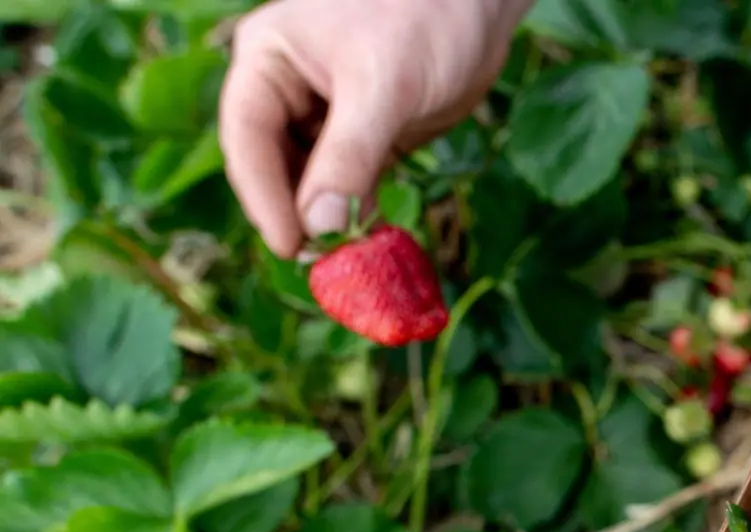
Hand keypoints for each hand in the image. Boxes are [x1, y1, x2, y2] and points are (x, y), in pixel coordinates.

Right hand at [219, 0, 530, 257]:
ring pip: (312, 182)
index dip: (263, 196)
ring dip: (328, 222)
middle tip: (324, 266)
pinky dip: (358, 214)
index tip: (291, 245)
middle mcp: (287, 89)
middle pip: (273, 166)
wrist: (482, 4)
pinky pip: (351, 185)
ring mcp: (326, 116)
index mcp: (268, 60)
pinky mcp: (366, 137)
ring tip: (351, 262)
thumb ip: (349, 154)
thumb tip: (319, 226)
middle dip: (296, 215)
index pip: (247, 138)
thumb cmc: (426, 17)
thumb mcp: (384, 85)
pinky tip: (373, 243)